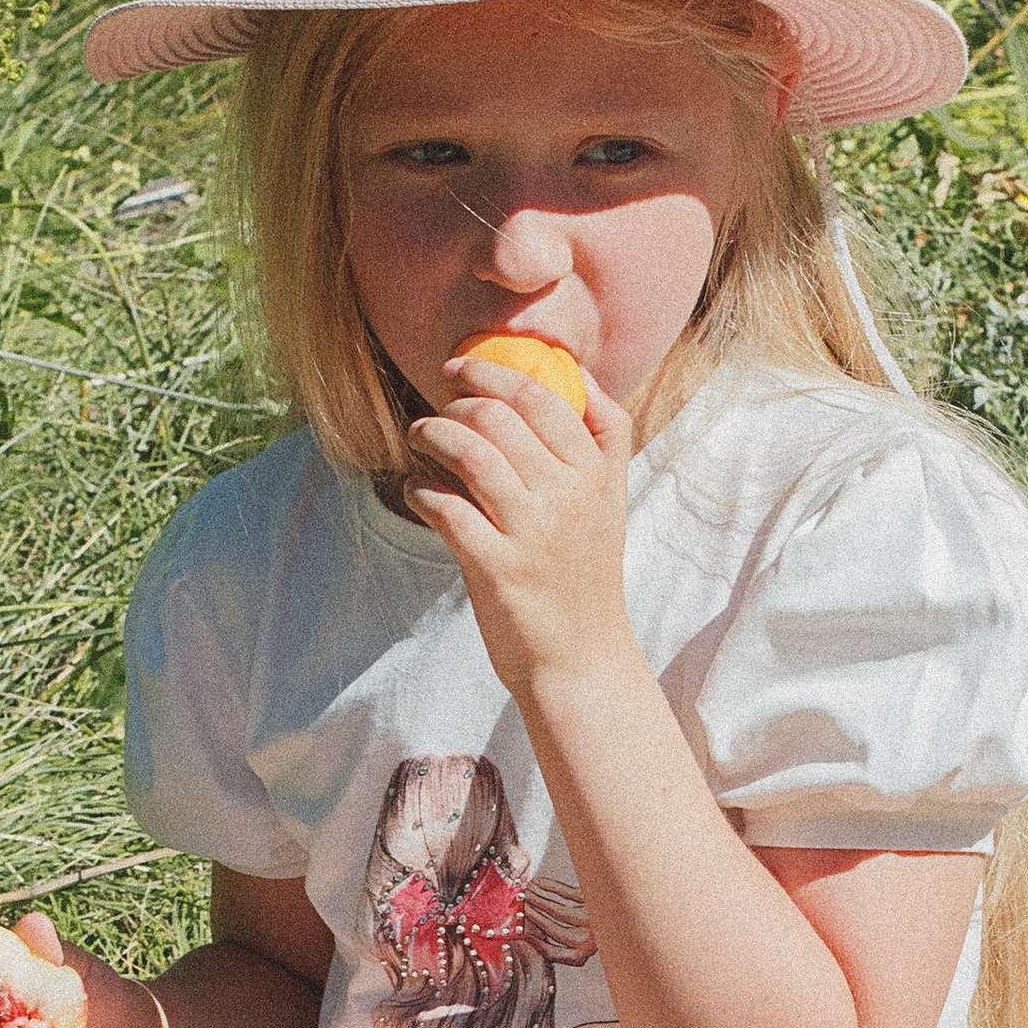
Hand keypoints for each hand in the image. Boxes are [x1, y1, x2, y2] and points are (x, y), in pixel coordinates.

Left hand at [403, 352, 638, 700]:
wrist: (582, 658)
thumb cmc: (586, 576)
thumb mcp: (611, 501)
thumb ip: (602, 438)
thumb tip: (577, 373)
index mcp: (595, 475)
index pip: (544, 397)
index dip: (493, 372)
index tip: (459, 369)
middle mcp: (568, 497)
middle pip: (501, 417)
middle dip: (455, 402)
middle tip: (435, 409)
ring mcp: (532, 533)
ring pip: (470, 454)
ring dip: (431, 434)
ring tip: (417, 436)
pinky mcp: (498, 569)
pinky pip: (446, 510)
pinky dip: (420, 490)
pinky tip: (415, 490)